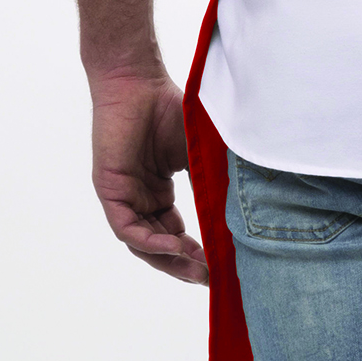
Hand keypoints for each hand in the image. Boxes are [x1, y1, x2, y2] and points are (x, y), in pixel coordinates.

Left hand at [87, 69, 208, 282]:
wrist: (138, 80)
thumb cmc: (171, 108)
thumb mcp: (202, 153)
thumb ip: (216, 181)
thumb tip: (252, 212)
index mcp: (158, 191)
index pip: (175, 233)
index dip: (197, 252)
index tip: (221, 268)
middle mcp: (139, 198)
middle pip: (159, 245)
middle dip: (184, 265)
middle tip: (211, 280)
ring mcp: (123, 195)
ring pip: (143, 243)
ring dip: (169, 259)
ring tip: (198, 270)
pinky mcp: (109, 190)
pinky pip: (127, 229)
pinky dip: (150, 242)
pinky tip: (176, 247)